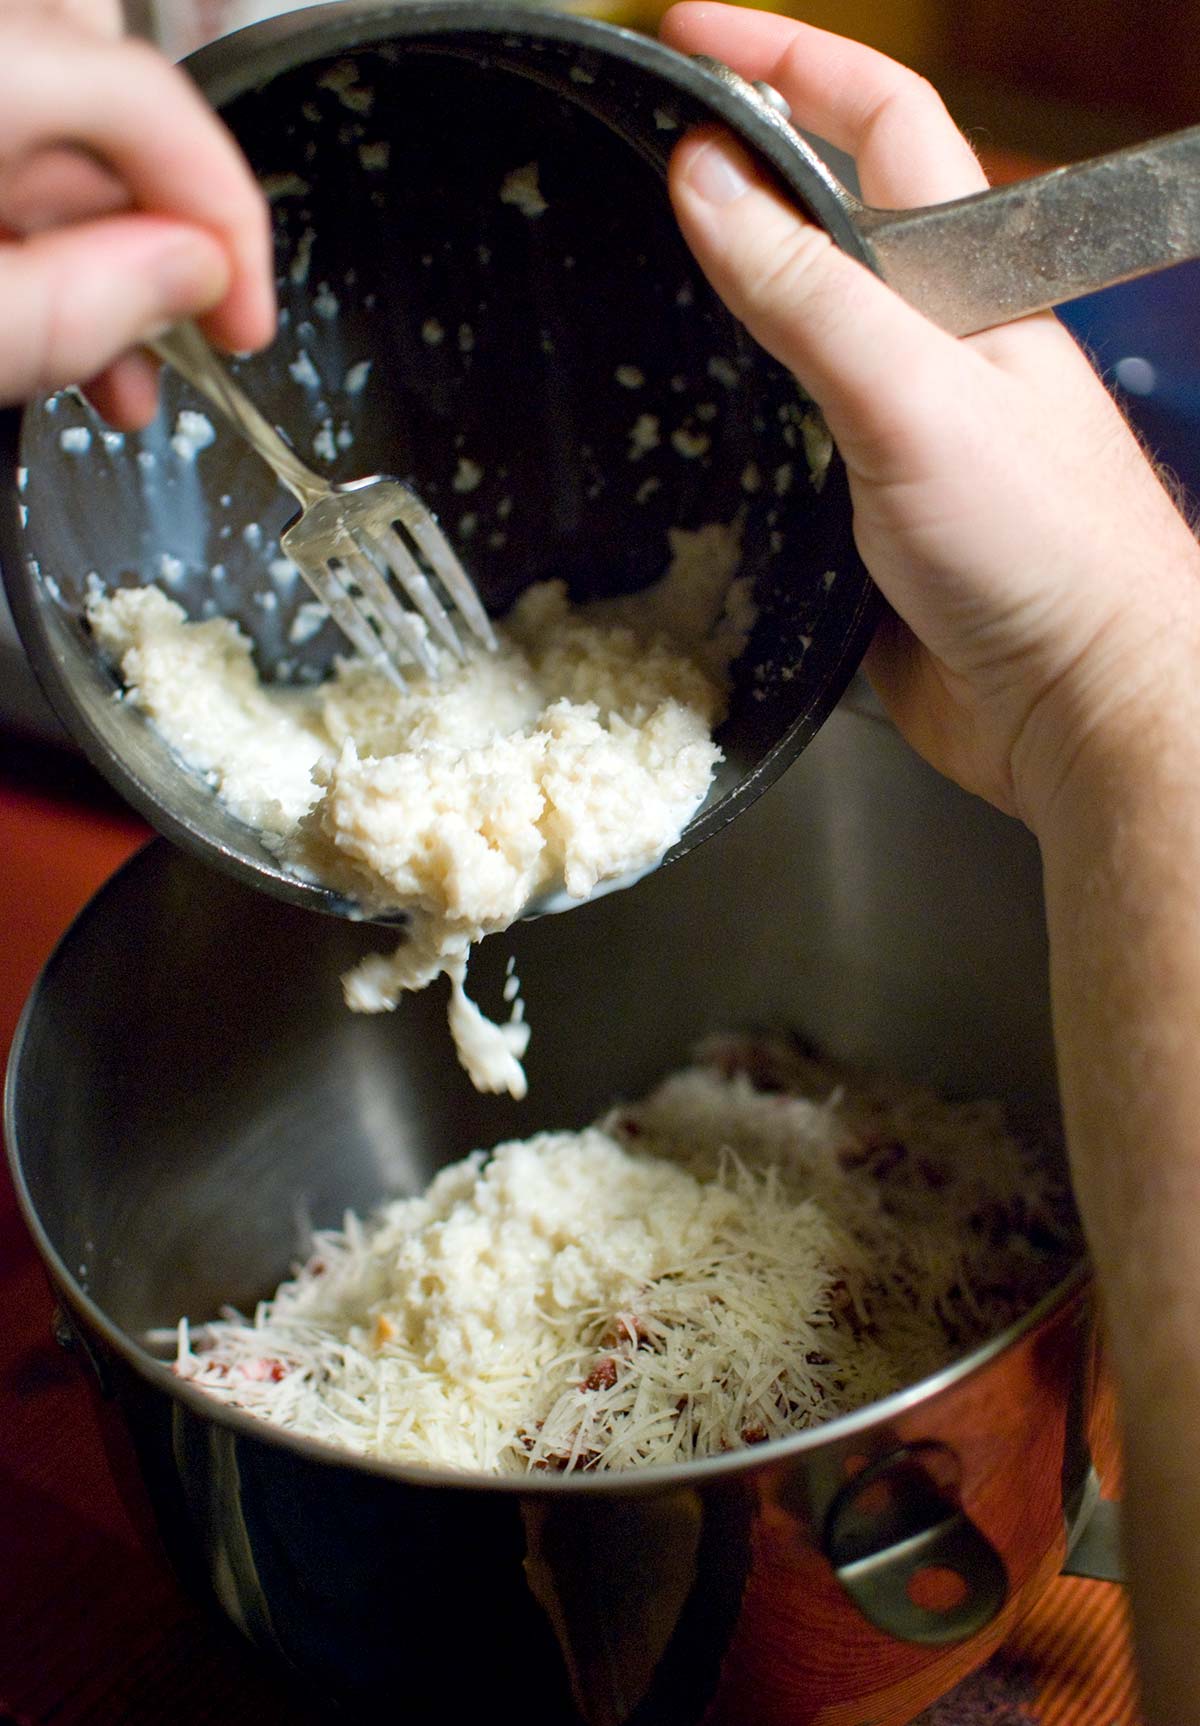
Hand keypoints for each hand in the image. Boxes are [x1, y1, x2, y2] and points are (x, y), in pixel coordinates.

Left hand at [0, 5, 274, 426]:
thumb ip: (76, 306)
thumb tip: (189, 278)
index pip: (154, 101)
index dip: (227, 220)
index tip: (247, 321)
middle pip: (107, 110)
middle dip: (160, 239)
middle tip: (183, 347)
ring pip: (53, 136)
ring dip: (99, 256)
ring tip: (114, 374)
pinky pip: (8, 148)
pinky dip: (36, 239)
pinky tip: (46, 325)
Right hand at [663, 3, 1199, 833]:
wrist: (1077, 702)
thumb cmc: (1040, 546)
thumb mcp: (910, 393)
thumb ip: (807, 288)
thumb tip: (708, 177)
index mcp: (966, 275)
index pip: (875, 118)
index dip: (783, 60)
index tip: (687, 33)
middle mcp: (936, 334)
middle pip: (832, 209)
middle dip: (743, 157)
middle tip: (644, 138)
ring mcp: (905, 418)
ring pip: (806, 318)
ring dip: (732, 280)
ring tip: (643, 252)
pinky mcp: (874, 505)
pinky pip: (793, 427)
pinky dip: (738, 399)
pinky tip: (693, 406)